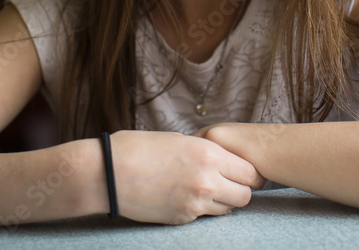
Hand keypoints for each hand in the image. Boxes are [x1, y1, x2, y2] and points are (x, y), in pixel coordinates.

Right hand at [108, 130, 264, 224]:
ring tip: (206, 190)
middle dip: (241, 190)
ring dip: (223, 201)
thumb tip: (223, 159)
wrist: (108, 173)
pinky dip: (202, 209)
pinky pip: (205, 217)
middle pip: (246, 195)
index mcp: (208, 154)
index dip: (249, 173)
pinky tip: (186, 196)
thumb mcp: (180, 140)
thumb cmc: (139, 148)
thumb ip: (205, 152)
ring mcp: (194, 203)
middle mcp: (206, 180)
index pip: (250, 172)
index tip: (243, 172)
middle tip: (229, 183)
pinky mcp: (181, 218)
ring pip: (229, 209)